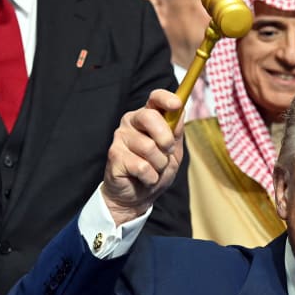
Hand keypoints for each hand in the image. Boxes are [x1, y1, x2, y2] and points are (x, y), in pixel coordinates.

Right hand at [101, 89, 183, 224]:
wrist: (137, 196)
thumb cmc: (155, 169)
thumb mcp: (173, 151)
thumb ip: (176, 132)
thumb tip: (180, 112)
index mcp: (148, 116)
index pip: (155, 98)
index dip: (166, 99)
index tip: (176, 104)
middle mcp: (131, 122)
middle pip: (150, 117)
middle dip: (166, 138)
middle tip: (168, 151)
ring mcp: (120, 137)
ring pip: (149, 146)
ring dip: (159, 164)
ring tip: (154, 169)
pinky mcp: (114, 155)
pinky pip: (142, 166)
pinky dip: (150, 176)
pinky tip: (144, 178)